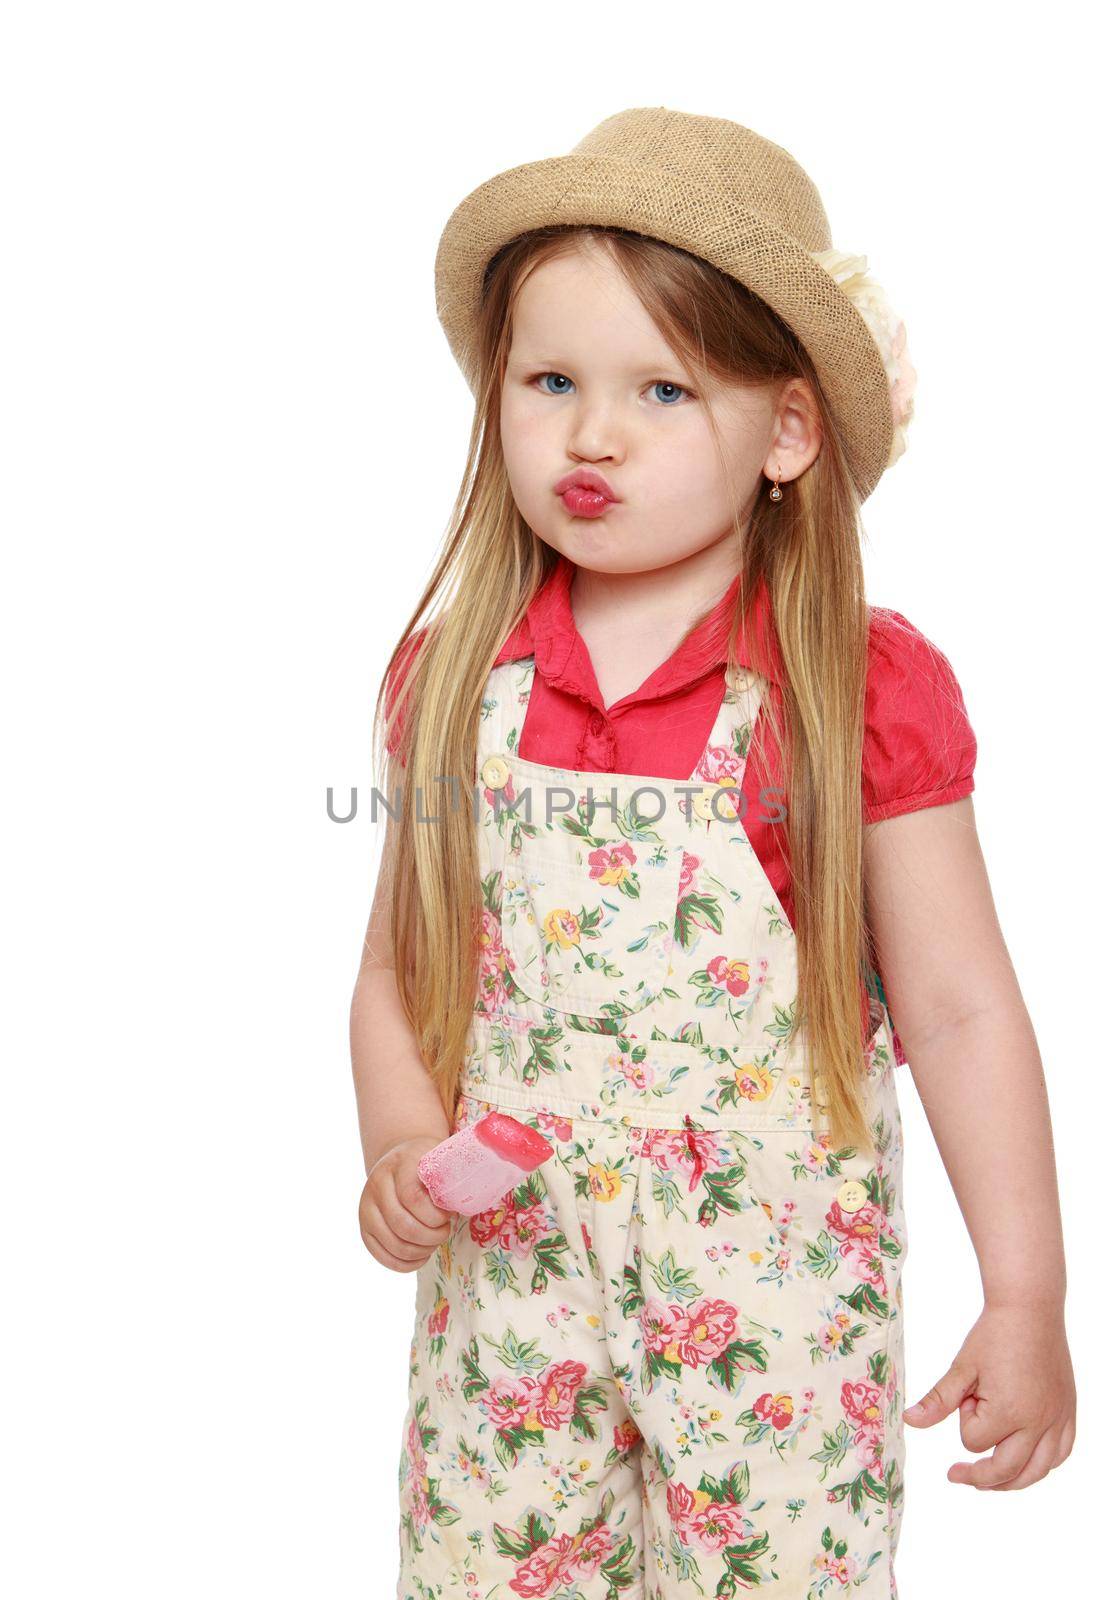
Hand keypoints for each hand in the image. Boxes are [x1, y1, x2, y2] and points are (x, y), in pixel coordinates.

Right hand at [359, 1135, 454, 1272]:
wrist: (400, 1162)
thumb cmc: (426, 1165)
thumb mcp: (438, 1161)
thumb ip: (447, 1180)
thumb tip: (459, 1206)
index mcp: (398, 1164)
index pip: (412, 1198)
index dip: (435, 1215)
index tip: (449, 1216)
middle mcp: (376, 1186)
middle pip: (403, 1226)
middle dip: (431, 1237)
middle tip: (444, 1232)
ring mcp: (366, 1209)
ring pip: (394, 1245)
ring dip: (421, 1251)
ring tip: (434, 1242)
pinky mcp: (365, 1230)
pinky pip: (383, 1257)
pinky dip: (406, 1264)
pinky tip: (422, 1255)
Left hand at [903, 1300, 1076, 1488]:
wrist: (1030, 1309)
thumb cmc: (993, 1335)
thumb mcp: (962, 1368)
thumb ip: (938, 1401)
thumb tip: (909, 1421)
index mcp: (1009, 1412)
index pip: (975, 1443)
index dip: (965, 1421)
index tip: (969, 1395)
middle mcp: (1037, 1423)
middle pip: (1006, 1471)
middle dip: (979, 1477)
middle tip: (957, 1475)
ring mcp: (1057, 1420)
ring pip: (1037, 1472)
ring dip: (1012, 1481)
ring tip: (990, 1480)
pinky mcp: (1068, 1412)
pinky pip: (1060, 1454)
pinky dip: (1043, 1464)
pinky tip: (1028, 1462)